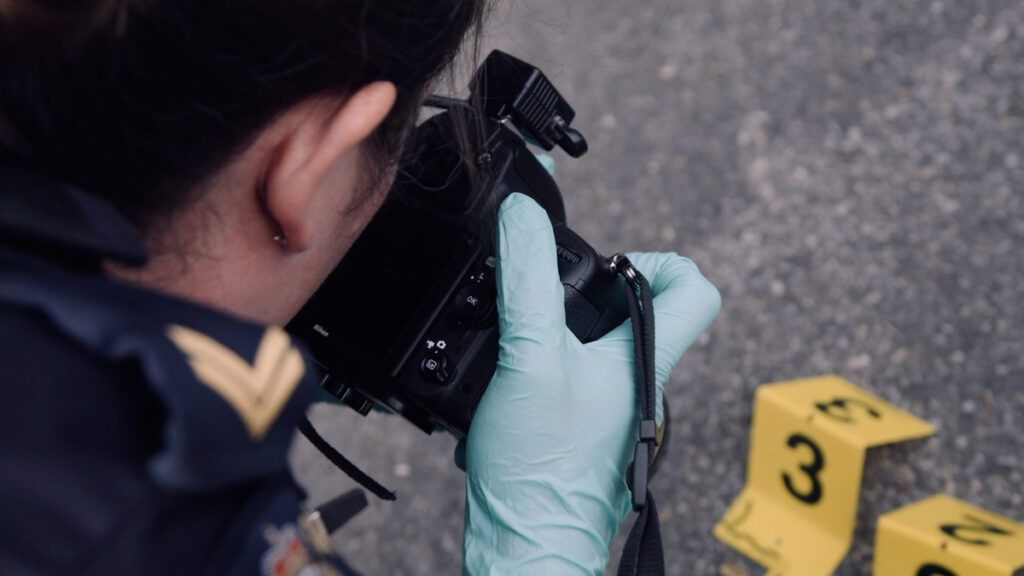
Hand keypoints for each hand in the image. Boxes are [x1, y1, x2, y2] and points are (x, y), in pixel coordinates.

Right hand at [462, 193, 720, 574]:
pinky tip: (504, 384)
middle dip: (591, 293)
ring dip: (557, 333)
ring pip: (597, 349)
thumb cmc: (541, 470)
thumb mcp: (529, 357)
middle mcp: (637, 385)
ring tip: (519, 344)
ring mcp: (611, 411)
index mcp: (645, 360)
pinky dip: (538, 369)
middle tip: (550, 299)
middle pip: (639, 314)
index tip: (613, 266)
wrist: (523, 545)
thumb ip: (527, 282)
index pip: (695, 289)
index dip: (660, 260)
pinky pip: (566, 381)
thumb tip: (520, 216)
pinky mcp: (579, 431)